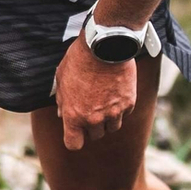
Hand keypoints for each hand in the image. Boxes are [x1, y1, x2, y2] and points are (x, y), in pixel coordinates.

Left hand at [51, 31, 139, 150]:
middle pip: (95, 136)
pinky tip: (115, 92)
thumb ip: (62, 100)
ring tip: (104, 99)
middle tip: (91, 107)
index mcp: (74, 115)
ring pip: (112, 128)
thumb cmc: (79, 60)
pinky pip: (124, 114)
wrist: (105, 45)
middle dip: (92, 125)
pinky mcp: (129, 104)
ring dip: (108, 119)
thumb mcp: (61, 78)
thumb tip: (62, 114)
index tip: (76, 131)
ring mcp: (113, 113)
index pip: (74, 144)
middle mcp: (94, 119)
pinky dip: (121, 107)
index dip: (75, 138)